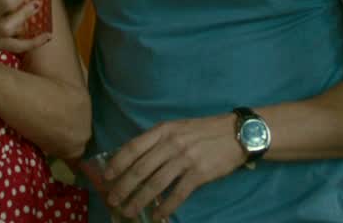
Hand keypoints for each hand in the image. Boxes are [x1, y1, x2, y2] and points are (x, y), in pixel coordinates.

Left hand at [103, 114, 247, 220]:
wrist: (236, 133)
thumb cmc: (203, 131)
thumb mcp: (177, 128)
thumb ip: (157, 141)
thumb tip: (133, 160)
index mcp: (163, 130)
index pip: (133, 148)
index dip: (118, 164)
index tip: (106, 177)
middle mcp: (171, 144)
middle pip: (141, 169)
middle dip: (123, 187)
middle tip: (113, 200)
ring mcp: (185, 159)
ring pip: (155, 184)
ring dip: (139, 200)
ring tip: (129, 211)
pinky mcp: (199, 174)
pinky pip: (177, 193)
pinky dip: (165, 207)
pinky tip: (157, 215)